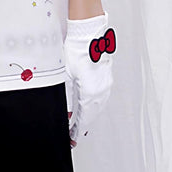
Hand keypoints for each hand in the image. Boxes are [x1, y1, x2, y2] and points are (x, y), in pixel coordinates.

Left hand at [64, 13, 115, 145]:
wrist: (88, 32)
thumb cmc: (76, 49)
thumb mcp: (65, 74)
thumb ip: (67, 95)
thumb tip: (67, 111)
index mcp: (91, 92)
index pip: (83, 117)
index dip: (77, 129)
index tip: (71, 138)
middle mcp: (102, 90)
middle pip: (92, 114)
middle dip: (82, 125)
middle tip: (73, 134)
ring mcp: (106, 83)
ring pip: (97, 106)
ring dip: (89, 115)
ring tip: (79, 123)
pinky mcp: (106, 76)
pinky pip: (101, 97)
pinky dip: (94, 105)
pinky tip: (88, 106)